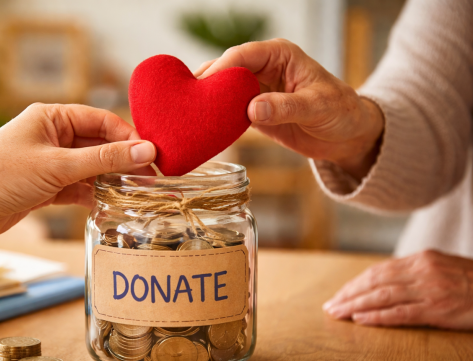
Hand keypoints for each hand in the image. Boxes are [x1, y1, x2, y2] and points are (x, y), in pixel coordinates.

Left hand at [0, 103, 155, 241]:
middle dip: (124, 161)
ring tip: (137, 193)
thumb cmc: (1, 175)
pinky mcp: (47, 187)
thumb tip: (145, 151)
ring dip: (111, 180)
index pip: (101, 121)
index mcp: (52, 117)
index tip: (152, 155)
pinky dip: (94, 196)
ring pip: (91, 168)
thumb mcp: (57, 165)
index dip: (128, 137)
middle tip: (151, 178)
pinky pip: (79, 188)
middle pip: (99, 145)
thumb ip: (103, 159)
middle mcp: (53, 137)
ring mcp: (51, 163)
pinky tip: (111, 205)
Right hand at [195, 39, 384, 179]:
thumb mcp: (317, 107)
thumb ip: (284, 107)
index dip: (220, 69)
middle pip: (224, 71)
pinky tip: (202, 131)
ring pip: (221, 92)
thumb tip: (251, 109)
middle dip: (205, 85)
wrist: (347, 135)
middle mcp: (263, 67)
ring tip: (187, 118)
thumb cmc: (340, 112)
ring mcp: (255, 90)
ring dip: (206, 104)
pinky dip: (215, 120)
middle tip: (185, 103)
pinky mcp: (251, 111)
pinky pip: (227, 113)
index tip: (202, 86)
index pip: (241, 55)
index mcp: (278, 54)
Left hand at [323, 250, 472, 329]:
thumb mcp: (444, 268)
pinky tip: (360, 321)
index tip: (340, 294)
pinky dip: (377, 317)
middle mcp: (422, 271)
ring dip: (355, 305)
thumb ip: (417, 273)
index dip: (356, 283)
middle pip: (375, 281)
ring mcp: (430, 290)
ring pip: (382, 296)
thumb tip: (387, 282)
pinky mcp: (438, 309)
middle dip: (349, 294)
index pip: (379, 270)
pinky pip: (401, 314)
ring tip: (337, 314)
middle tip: (330, 306)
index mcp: (422, 259)